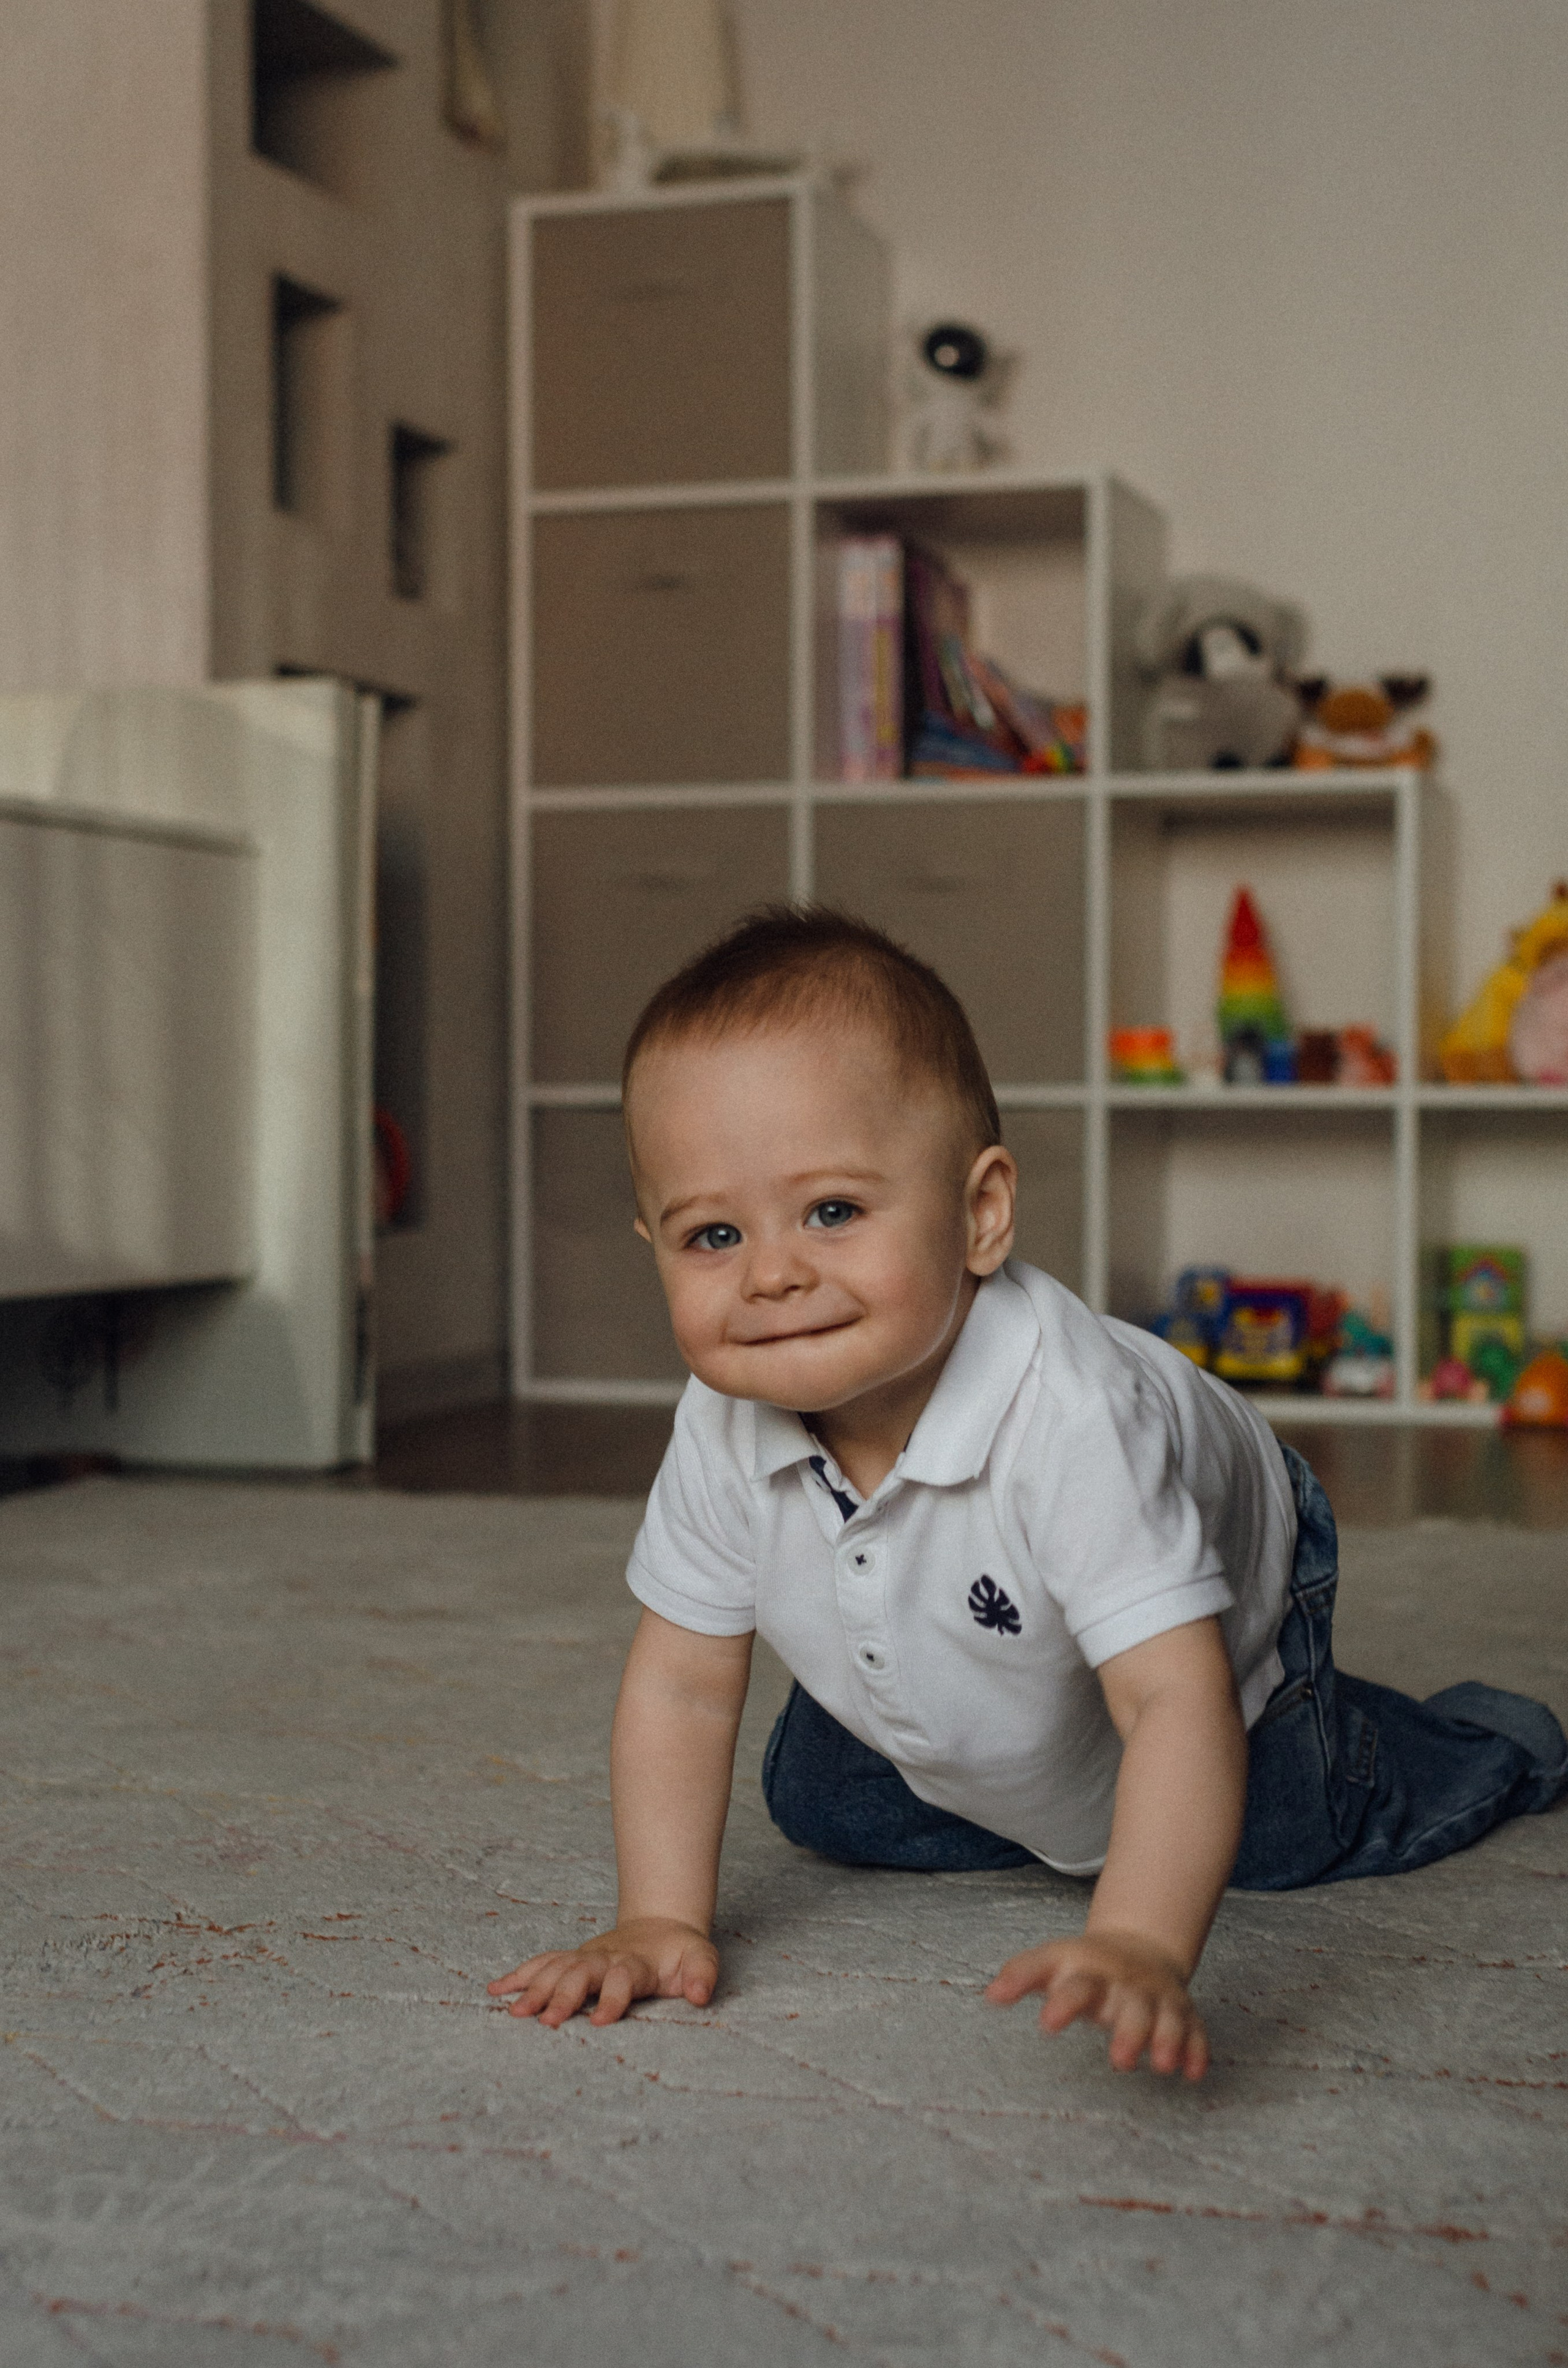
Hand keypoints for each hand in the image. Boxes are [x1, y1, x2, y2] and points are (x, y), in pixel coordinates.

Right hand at [487, 1916, 718, 2028]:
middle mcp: (605, 1959)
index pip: (623, 1979)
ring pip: (556, 1968)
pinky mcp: (572, 1959)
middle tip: (546, 2021)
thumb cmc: (681, 1952)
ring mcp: (585, 1957)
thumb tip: (700, 1995)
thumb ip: (702, 1975)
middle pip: (581, 1974)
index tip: (599, 2023)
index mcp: (637, 1963)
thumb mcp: (701, 1959)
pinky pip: (542, 1963)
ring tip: (515, 2012)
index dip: (613, 1999)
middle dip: (564, 1996)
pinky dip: (519, 1975)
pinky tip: (495, 1990)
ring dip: (535, 1988)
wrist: (661, 1925)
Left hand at [984, 1929, 1208, 2078]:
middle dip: (1130, 2032)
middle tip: (1119, 2062)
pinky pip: (1195, 2031)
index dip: (1063, 2003)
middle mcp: (1128, 1985)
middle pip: (1132, 2006)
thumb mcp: (1052, 1961)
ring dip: (1167, 2040)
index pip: (1078, 1985)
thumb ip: (1021, 1975)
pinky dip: (1197, 2049)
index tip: (1047, 2025)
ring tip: (1162, 2065)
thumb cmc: (1085, 1966)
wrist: (1139, 1948)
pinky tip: (1193, 2074)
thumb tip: (990, 1995)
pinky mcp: (1182, 2013)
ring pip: (1167, 2018)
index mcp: (1092, 1972)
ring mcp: (1157, 1998)